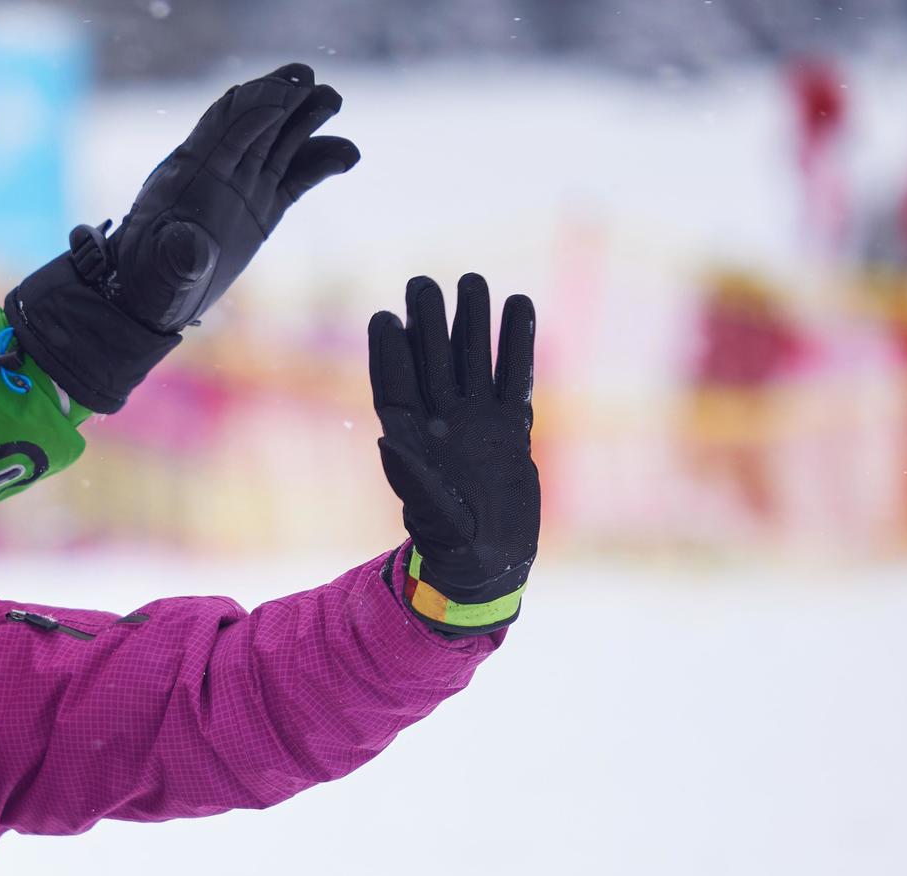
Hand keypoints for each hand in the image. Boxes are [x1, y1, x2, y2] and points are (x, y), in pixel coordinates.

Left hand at [5, 64, 358, 411]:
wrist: (155, 294)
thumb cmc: (149, 277)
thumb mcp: (159, 266)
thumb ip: (178, 255)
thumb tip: (193, 249)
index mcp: (192, 171)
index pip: (226, 126)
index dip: (255, 106)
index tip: (284, 90)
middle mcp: (222, 169)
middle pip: (258, 121)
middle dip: (284, 97)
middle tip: (311, 83)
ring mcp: (246, 184)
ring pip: (282, 141)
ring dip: (307, 119)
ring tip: (331, 101)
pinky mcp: (265, 206)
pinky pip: (297, 176)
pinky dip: (321, 162)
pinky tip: (348, 155)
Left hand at [369, 273, 538, 619]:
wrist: (492, 564)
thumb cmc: (452, 547)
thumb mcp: (431, 515)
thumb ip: (411, 478)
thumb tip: (387, 438)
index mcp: (412, 443)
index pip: (396, 388)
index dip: (389, 354)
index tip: (386, 317)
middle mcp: (442, 425)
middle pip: (433, 363)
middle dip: (429, 324)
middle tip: (424, 282)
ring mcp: (477, 423)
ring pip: (474, 362)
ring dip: (473, 324)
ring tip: (474, 281)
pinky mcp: (511, 428)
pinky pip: (513, 377)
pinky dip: (517, 345)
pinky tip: (520, 307)